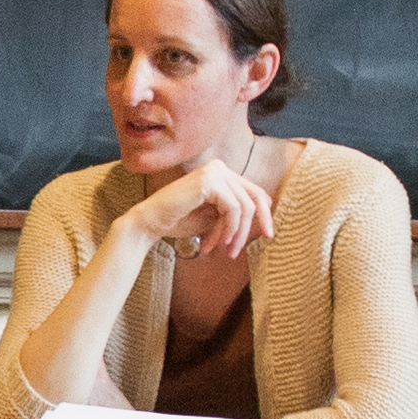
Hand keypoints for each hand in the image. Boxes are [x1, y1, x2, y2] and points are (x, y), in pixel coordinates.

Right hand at [136, 155, 279, 263]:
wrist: (150, 223)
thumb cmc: (178, 221)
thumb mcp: (214, 218)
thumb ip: (234, 215)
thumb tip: (262, 221)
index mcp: (222, 173)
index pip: (253, 191)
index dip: (264, 214)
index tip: (267, 235)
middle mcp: (220, 167)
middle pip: (254, 197)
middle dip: (253, 226)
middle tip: (246, 249)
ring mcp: (215, 171)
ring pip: (244, 206)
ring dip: (236, 233)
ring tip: (225, 251)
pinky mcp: (209, 181)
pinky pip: (233, 208)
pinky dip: (228, 229)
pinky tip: (216, 242)